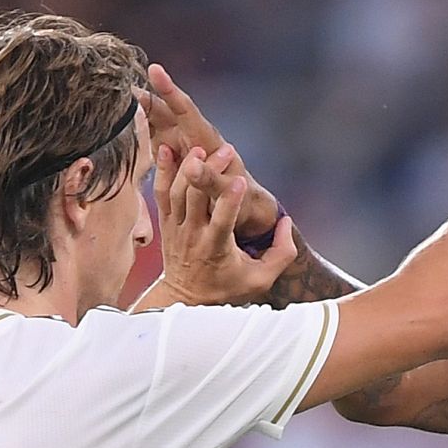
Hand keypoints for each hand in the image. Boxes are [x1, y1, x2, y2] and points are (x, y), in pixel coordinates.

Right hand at [136, 65, 279, 241]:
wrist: (245, 212)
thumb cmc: (243, 200)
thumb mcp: (229, 192)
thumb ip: (212, 180)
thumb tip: (191, 168)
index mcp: (207, 141)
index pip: (186, 110)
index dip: (170, 91)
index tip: (154, 70)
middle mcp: (192, 140)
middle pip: (165, 114)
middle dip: (144, 99)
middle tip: (120, 86)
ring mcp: (181, 150)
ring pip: (155, 127)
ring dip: (137, 115)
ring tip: (113, 103)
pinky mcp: (174, 163)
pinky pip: (153, 146)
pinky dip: (139, 137)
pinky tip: (120, 131)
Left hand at [150, 144, 296, 305]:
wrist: (186, 299)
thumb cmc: (227, 288)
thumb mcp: (261, 279)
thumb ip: (282, 253)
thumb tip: (286, 222)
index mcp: (217, 248)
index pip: (223, 221)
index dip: (231, 200)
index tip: (241, 181)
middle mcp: (193, 235)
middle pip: (198, 198)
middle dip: (210, 172)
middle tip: (226, 151)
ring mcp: (176, 228)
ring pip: (178, 192)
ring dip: (188, 167)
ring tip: (202, 148)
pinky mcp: (166, 223)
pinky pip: (161, 193)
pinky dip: (162, 171)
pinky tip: (166, 150)